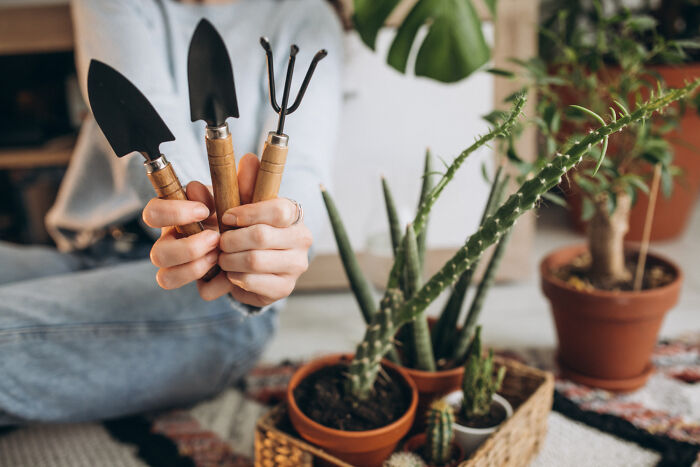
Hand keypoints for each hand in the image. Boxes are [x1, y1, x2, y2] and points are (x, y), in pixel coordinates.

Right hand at [143, 153, 258, 292]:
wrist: (260, 243)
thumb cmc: (242, 214)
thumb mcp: (244, 196)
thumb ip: (244, 181)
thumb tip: (248, 160)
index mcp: (175, 218)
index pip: (152, 213)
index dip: (172, 212)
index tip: (203, 209)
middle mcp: (172, 243)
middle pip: (157, 253)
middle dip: (188, 247)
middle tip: (215, 238)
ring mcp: (183, 268)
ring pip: (166, 277)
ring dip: (196, 266)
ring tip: (220, 255)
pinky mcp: (202, 285)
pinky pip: (200, 292)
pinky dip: (217, 283)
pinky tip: (232, 272)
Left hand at [203, 158, 311, 306]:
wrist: (253, 266)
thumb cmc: (245, 229)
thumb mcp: (239, 205)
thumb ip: (236, 185)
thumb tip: (236, 164)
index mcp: (294, 213)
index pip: (278, 210)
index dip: (248, 213)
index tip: (227, 217)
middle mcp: (302, 238)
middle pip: (261, 237)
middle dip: (231, 240)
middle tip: (219, 242)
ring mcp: (296, 265)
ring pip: (254, 260)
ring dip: (230, 259)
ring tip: (223, 258)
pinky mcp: (285, 287)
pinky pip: (254, 282)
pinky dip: (235, 277)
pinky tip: (232, 273)